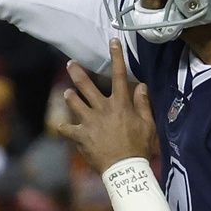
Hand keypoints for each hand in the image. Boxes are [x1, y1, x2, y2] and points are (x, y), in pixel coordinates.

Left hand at [56, 39, 156, 173]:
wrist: (125, 169)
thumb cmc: (140, 147)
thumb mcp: (148, 125)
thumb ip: (143, 105)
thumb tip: (142, 86)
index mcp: (120, 104)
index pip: (120, 75)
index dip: (117, 56)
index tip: (112, 41)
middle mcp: (103, 108)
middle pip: (86, 85)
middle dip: (77, 72)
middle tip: (70, 63)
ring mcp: (89, 121)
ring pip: (74, 102)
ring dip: (70, 97)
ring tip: (67, 94)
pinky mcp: (80, 135)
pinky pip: (66, 128)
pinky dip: (64, 127)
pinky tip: (62, 126)